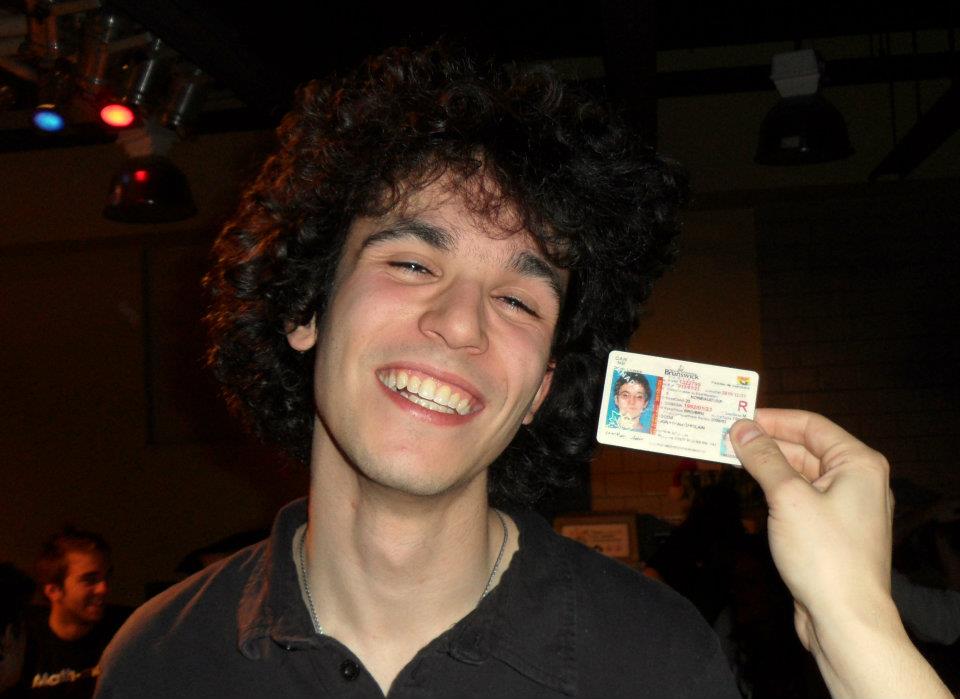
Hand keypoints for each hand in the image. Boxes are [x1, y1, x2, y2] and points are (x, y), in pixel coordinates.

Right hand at [730, 409, 892, 632]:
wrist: (845, 619)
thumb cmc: (824, 554)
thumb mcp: (787, 497)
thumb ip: (763, 458)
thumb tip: (740, 428)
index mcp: (858, 464)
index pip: (811, 425)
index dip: (772, 419)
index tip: (737, 417)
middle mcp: (858, 481)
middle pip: (806, 448)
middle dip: (766, 443)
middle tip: (726, 438)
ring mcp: (846, 508)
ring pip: (802, 474)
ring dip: (768, 467)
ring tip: (731, 459)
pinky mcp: (832, 531)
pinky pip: (802, 498)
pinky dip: (777, 490)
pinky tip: (753, 489)